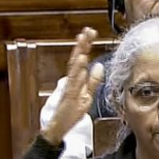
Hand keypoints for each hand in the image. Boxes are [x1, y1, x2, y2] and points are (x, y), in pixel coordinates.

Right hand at [41, 28, 104, 146]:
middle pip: (76, 59)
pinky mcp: (69, 97)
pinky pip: (73, 83)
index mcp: (76, 79)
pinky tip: (82, 64)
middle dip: (82, 44)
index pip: (81, 58)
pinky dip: (78, 72)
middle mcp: (71, 81)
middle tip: (87, 30)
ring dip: (79, 54)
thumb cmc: (71, 112)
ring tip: (83, 42)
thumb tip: (100, 66)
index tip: (91, 32)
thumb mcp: (87, 95)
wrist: (59, 127)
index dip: (86, 45)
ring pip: (74, 68)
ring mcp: (69, 88)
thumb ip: (93, 81)